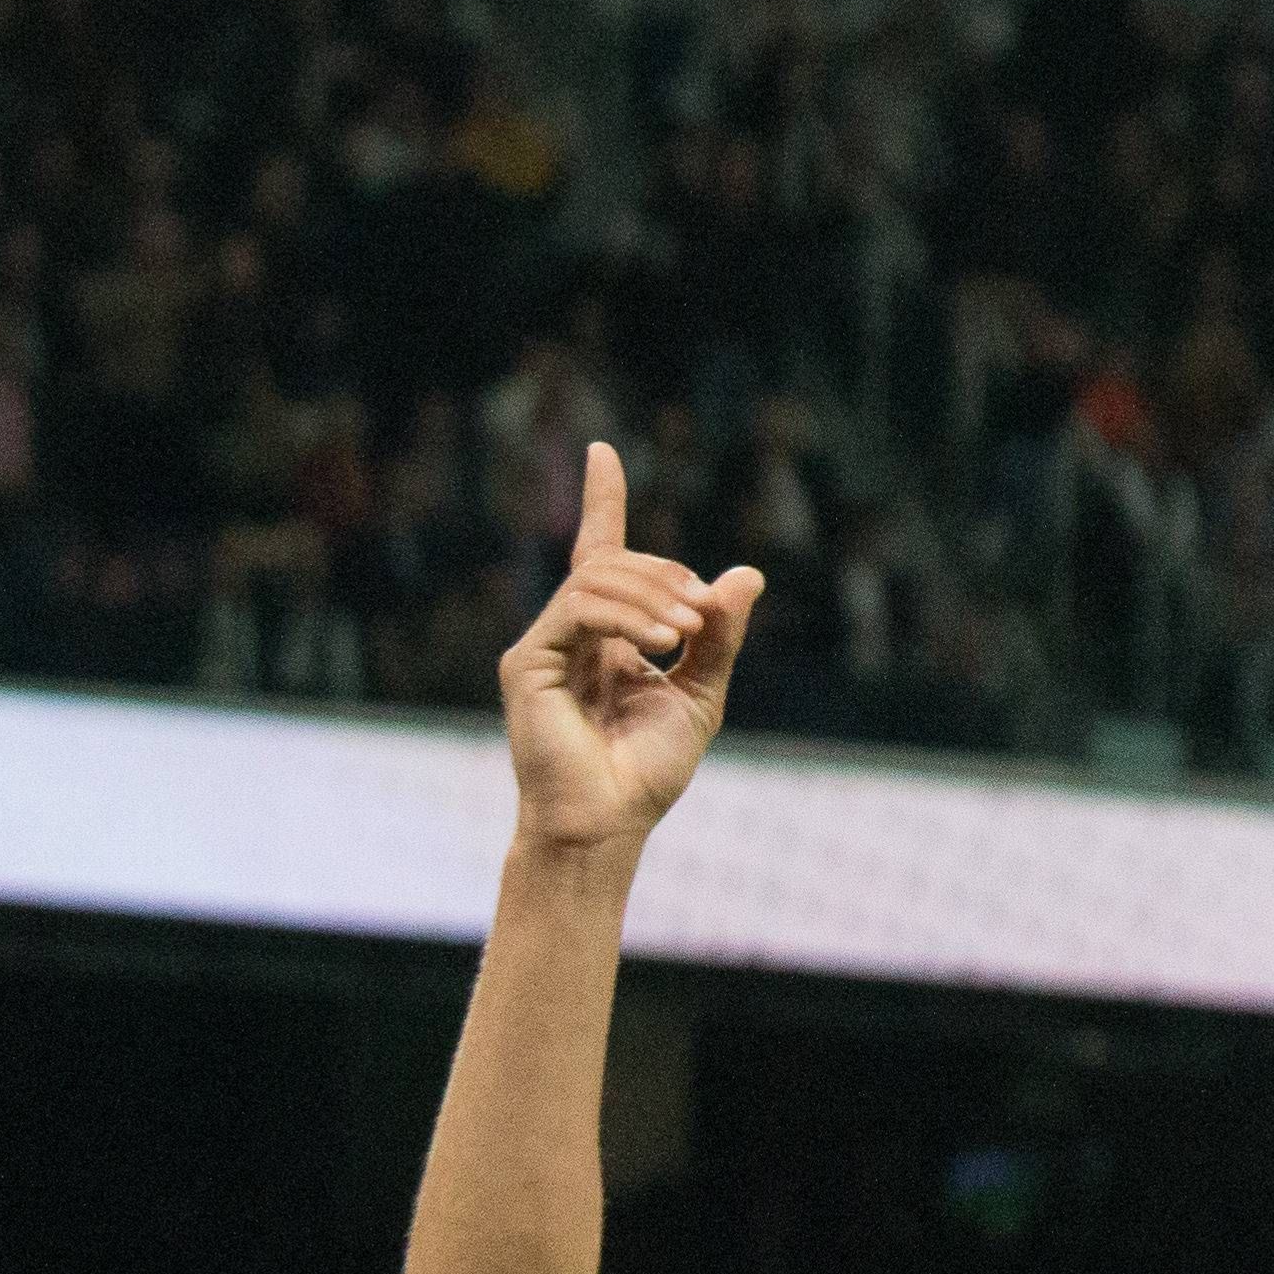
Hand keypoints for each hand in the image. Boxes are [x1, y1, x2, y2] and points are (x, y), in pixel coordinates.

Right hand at [496, 442, 761, 853]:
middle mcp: (570, 633)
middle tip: (704, 616)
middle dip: (667, 574)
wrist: (608, 822)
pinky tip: (661, 644)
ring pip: (597, 578)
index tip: (602, 451)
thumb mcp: (700, 695)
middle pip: (614, 561)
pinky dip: (627, 615)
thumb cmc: (646, 771)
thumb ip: (718, 636)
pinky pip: (579, 607)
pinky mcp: (527, 661)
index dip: (601, 500)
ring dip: (654, 594)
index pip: (600, 553)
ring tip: (687, 633)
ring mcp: (544, 644)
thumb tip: (746, 574)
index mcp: (607, 637)